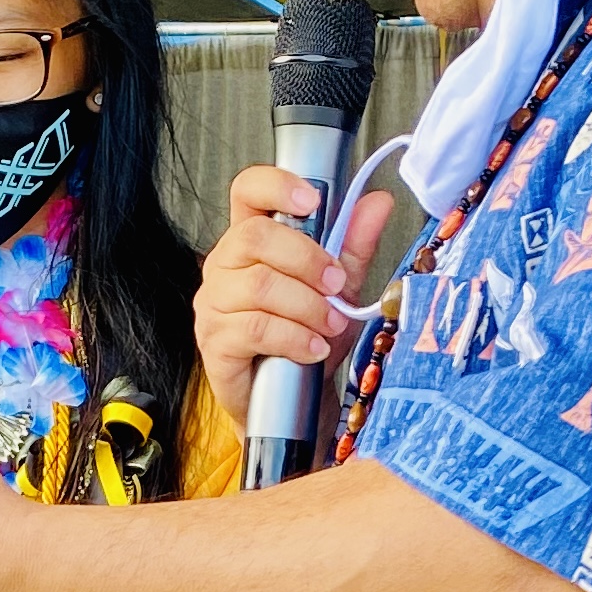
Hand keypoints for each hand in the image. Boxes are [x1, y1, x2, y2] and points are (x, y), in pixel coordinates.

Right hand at [194, 163, 395, 428]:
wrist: (290, 404)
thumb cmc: (306, 338)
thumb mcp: (338, 289)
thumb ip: (353, 245)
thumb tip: (378, 202)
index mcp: (251, 240)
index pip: (248, 191)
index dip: (276, 186)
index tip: (314, 201)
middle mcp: (225, 265)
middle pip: (254, 237)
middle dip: (305, 258)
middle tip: (336, 285)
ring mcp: (213, 303)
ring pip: (258, 285)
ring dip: (306, 305)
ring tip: (331, 324)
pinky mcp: (214, 340)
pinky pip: (253, 328)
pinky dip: (292, 336)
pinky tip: (313, 348)